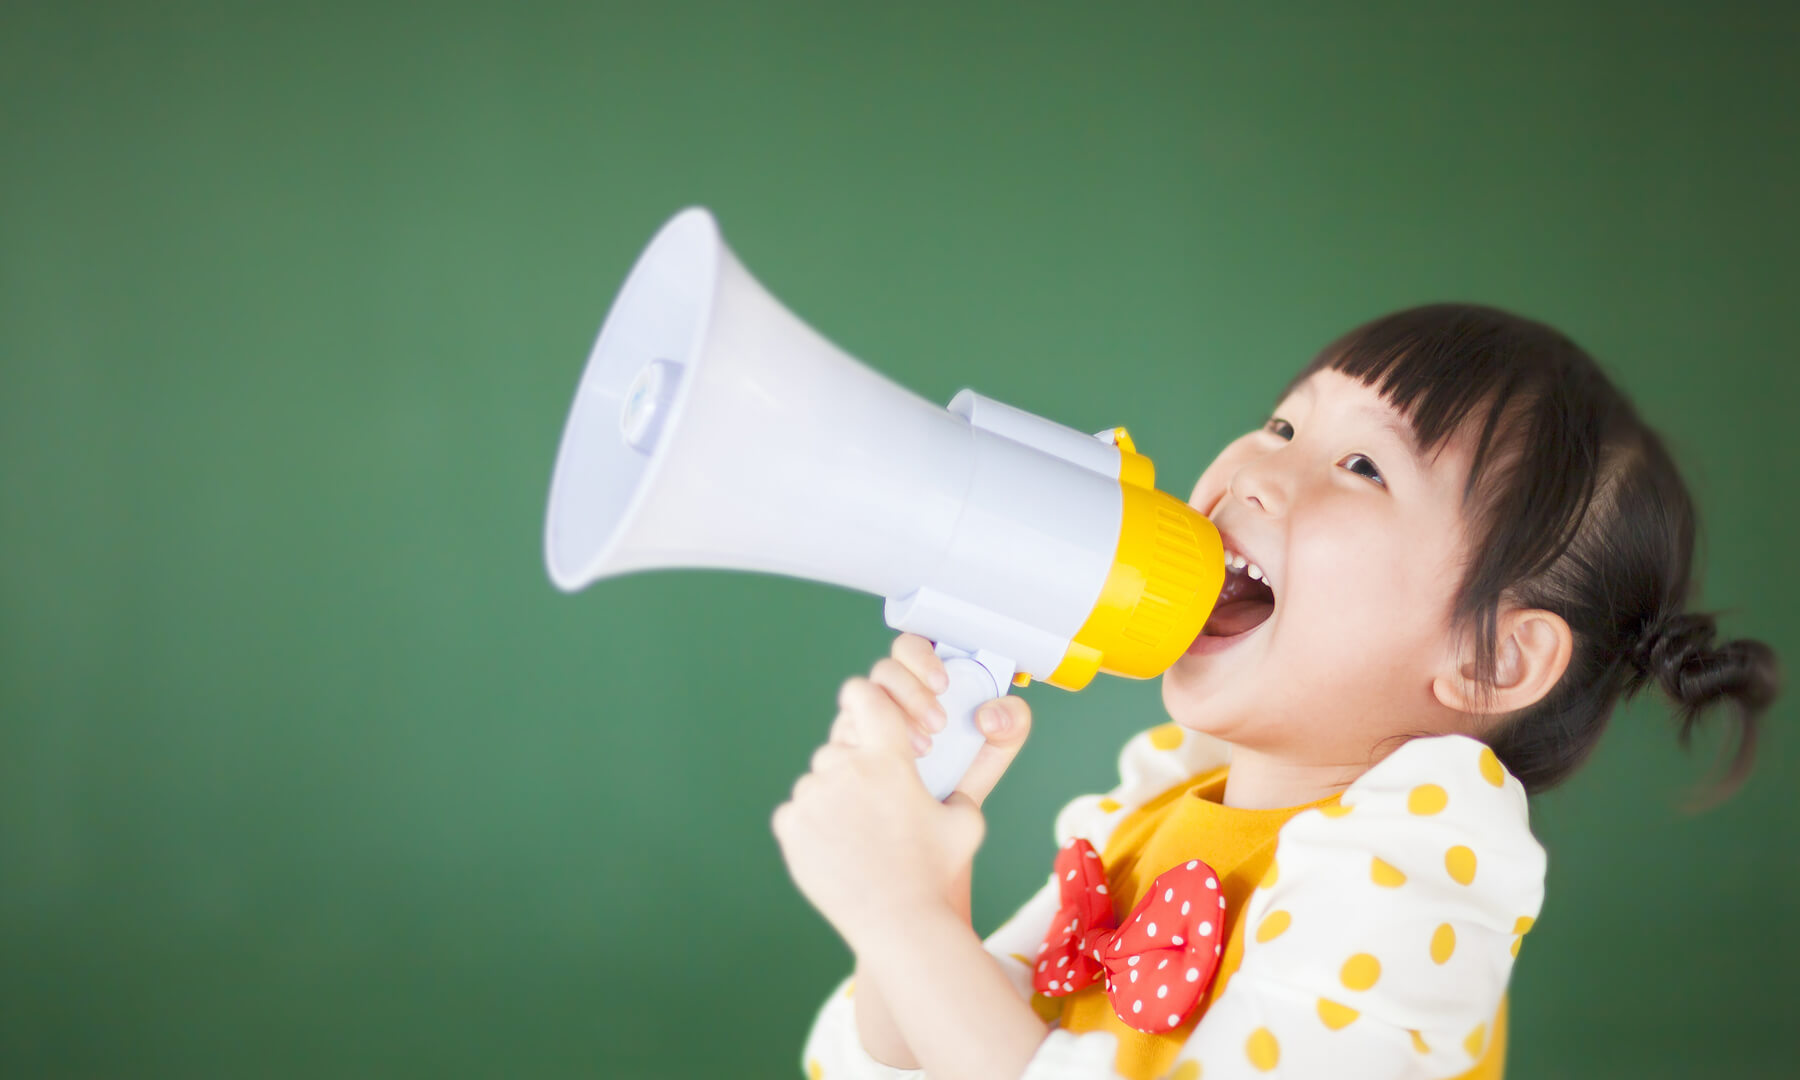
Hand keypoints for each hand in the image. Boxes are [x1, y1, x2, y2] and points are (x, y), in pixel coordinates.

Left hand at [771, 634, 1032, 949]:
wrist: (898, 924)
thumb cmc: (935, 873)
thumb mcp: (966, 823)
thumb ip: (956, 793)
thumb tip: (947, 791)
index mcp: (888, 759)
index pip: (865, 694)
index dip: (869, 700)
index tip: (875, 718)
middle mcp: (845, 769)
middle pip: (840, 747)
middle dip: (856, 768)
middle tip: (876, 806)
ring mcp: (812, 797)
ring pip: (818, 780)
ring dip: (834, 798)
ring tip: (858, 835)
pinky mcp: (790, 825)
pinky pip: (797, 811)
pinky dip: (812, 825)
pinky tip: (836, 849)